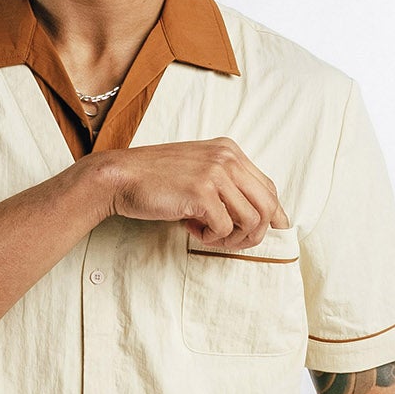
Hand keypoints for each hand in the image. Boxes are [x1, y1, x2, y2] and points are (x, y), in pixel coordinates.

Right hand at [100, 139, 285, 250]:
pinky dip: (210, 238)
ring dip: (232, 238)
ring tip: (209, 235)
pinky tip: (192, 229)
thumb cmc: (157, 179)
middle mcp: (227, 158)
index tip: (264, 232)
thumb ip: (227, 186)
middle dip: (255, 232)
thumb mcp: (200, 172)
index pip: (268, 187)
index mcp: (229, 151)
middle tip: (233, 242)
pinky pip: (224, 228)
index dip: (272, 215)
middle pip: (267, 205)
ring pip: (251, 219)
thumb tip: (258, 218)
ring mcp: (215, 173)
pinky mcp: (201, 193)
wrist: (122, 176)